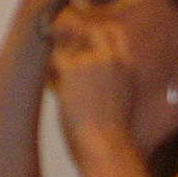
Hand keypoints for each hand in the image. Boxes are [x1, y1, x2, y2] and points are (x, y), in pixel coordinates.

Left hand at [48, 18, 137, 146]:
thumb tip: (88, 78)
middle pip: (93, 29)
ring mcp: (94, 61)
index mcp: (128, 67)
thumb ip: (110, 84)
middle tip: (60, 41)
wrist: (105, 147)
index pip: (115, 33)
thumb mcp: (120, 104)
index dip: (96, 32)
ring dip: (59, 59)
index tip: (81, 37)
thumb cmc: (111, 136)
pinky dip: (49, 69)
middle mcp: (113, 59)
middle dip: (75, 32)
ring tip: (55, 77)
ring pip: (69, 46)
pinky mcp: (73, 69)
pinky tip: (50, 82)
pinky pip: (54, 59)